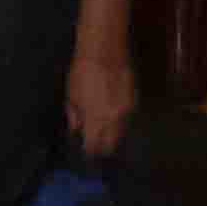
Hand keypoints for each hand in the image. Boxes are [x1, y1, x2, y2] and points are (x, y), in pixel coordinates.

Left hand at [65, 38, 139, 159]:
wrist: (105, 52)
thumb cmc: (82, 73)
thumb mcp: (71, 96)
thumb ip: (74, 116)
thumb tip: (76, 130)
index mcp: (95, 118)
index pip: (94, 144)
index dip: (89, 151)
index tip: (85, 153)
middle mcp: (114, 118)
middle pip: (112, 143)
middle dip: (103, 148)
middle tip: (95, 148)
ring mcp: (127, 109)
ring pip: (121, 131)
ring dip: (112, 135)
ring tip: (103, 135)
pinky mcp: (135, 100)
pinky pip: (127, 118)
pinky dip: (119, 122)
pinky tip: (112, 120)